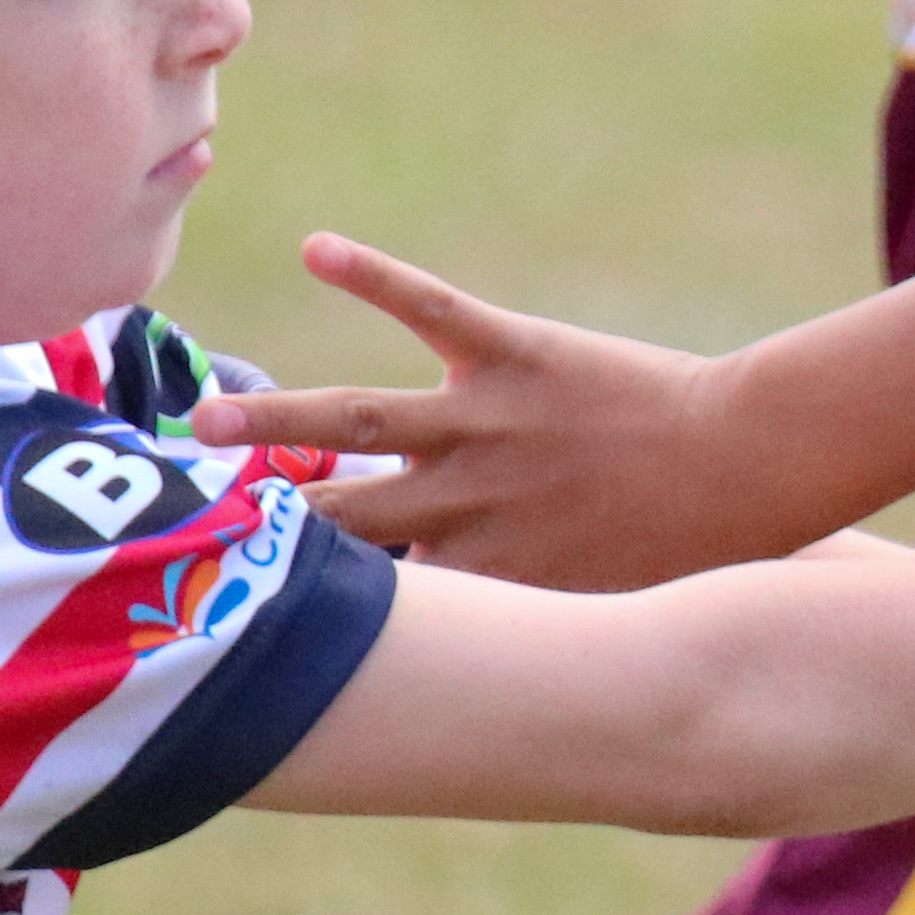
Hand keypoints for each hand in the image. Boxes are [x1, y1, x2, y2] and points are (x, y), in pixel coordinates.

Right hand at [195, 233, 766, 589]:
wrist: (750, 469)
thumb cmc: (686, 549)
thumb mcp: (590, 612)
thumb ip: (520, 633)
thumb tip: (473, 671)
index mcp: (478, 571)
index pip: (364, 590)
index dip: (295, 597)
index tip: (221, 604)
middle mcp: (464, 501)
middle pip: (334, 514)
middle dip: (252, 521)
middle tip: (164, 520)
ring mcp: (483, 425)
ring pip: (354, 421)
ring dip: (271, 420)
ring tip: (197, 421)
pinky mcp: (515, 354)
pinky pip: (430, 307)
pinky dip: (371, 273)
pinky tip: (317, 243)